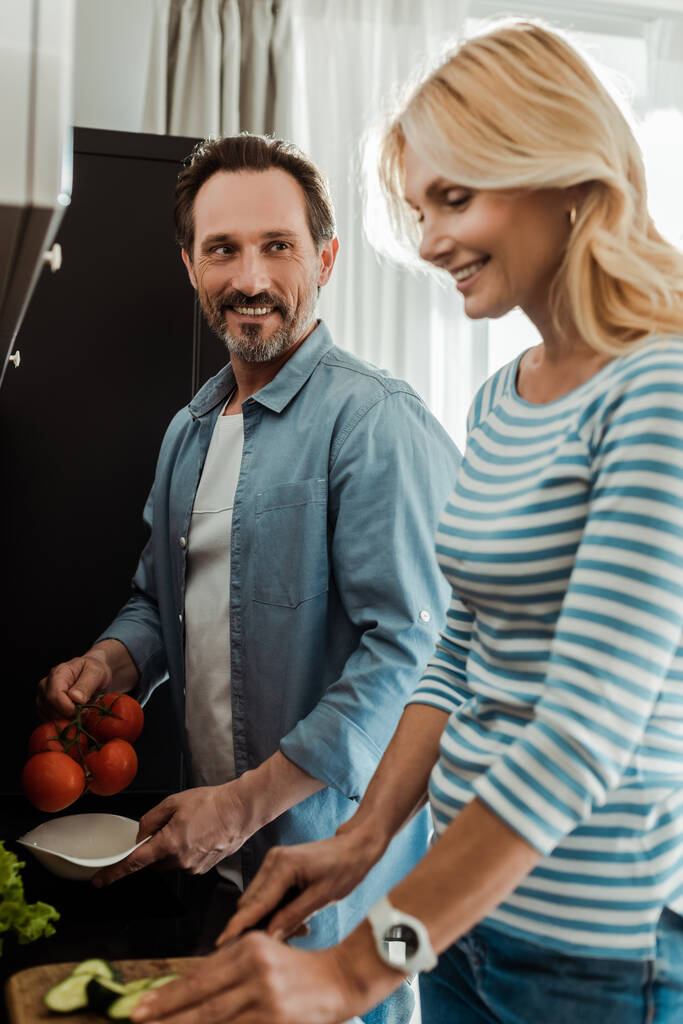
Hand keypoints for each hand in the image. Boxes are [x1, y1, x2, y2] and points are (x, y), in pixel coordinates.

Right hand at [37, 650, 112, 718]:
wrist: (92, 674)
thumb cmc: (94, 671)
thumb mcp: (97, 673)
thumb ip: (86, 685)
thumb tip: (75, 698)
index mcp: (57, 673)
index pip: (54, 696)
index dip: (69, 708)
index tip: (84, 710)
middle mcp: (45, 685)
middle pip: (50, 709)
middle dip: (69, 716)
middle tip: (85, 713)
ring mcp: (42, 697)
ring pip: (48, 718)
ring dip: (66, 721)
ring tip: (80, 713)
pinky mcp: (43, 708)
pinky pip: (48, 722)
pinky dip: (62, 724)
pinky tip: (74, 717)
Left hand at [92, 783, 250, 884]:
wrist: (242, 810)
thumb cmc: (212, 803)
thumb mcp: (174, 802)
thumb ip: (151, 819)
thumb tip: (141, 834)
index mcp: (169, 844)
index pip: (134, 863)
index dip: (114, 873)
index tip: (100, 881)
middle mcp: (179, 861)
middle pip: (153, 862)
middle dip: (154, 848)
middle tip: (169, 826)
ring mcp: (193, 867)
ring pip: (170, 863)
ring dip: (172, 849)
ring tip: (191, 827)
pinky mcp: (204, 869)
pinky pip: (185, 863)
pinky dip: (187, 851)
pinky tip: (200, 835)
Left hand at [129, 933, 361, 1023]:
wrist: (343, 978)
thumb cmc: (299, 968)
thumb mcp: (263, 955)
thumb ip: (228, 970)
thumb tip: (186, 992)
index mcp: (249, 947)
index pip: (199, 975)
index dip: (168, 993)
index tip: (141, 1006)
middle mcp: (256, 969)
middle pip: (201, 1000)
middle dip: (166, 1014)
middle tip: (136, 1020)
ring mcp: (266, 998)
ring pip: (214, 1020)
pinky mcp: (277, 1021)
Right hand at [218, 826, 384, 943]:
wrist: (354, 847)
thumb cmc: (344, 869)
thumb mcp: (322, 898)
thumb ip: (294, 916)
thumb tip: (270, 936)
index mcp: (283, 866)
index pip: (254, 903)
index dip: (238, 926)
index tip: (221, 944)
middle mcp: (272, 861)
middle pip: (250, 903)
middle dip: (258, 927)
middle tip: (285, 942)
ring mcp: (273, 863)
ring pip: (257, 901)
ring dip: (269, 920)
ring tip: (300, 929)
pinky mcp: (277, 867)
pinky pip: (267, 895)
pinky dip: (275, 911)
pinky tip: (297, 920)